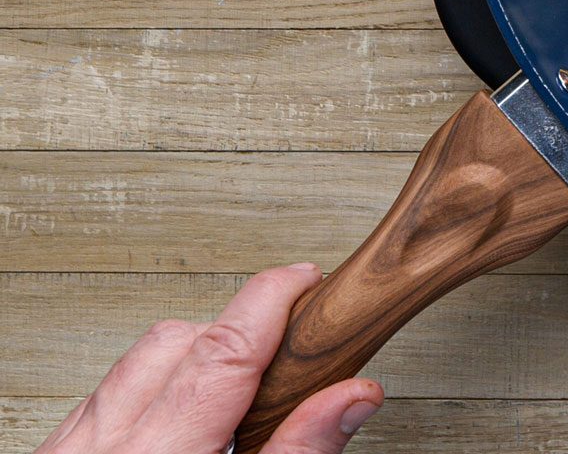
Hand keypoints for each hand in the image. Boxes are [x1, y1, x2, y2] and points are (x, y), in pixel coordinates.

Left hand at [36, 263, 382, 453]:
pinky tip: (179, 421)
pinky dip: (148, 394)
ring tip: (236, 395)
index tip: (307, 277)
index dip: (272, 298)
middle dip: (236, 334)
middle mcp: (100, 444)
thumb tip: (353, 395)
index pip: (224, 345)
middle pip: (175, 342)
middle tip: (286, 349)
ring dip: (191, 362)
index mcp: (160, 453)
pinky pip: (100, 398)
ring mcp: (69, 448)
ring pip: (134, 366)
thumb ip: (298, 451)